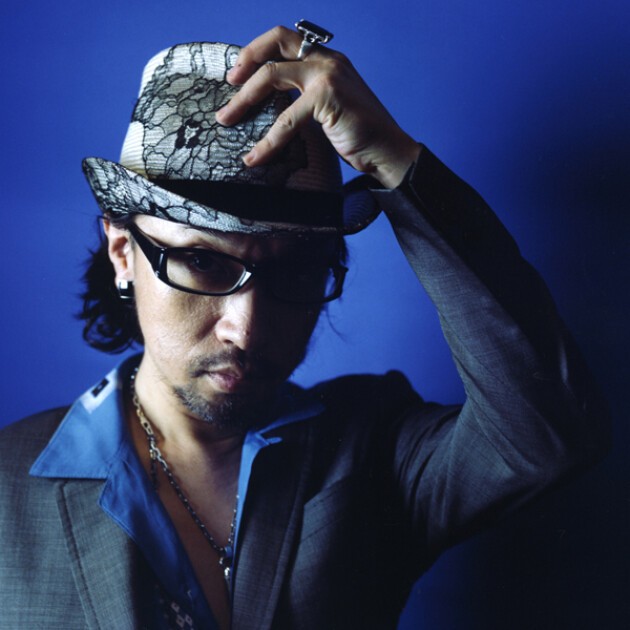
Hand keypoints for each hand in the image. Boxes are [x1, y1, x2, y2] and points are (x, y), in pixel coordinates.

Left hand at [215, 26, 419, 188]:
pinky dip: (267, 142)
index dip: (258, 50)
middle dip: (246, 59)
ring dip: (242, 100)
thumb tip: (272, 106)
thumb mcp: (330, 106)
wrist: (387, 151)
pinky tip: (255, 158)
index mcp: (327, 58)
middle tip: (228, 83)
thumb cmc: (359, 134)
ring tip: (225, 120)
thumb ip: (306, 96)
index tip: (239, 72)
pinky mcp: (326, 98)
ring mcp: (326, 76)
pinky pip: (285, 119)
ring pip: (270, 76)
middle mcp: (326, 59)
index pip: (285, 40)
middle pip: (276, 41)